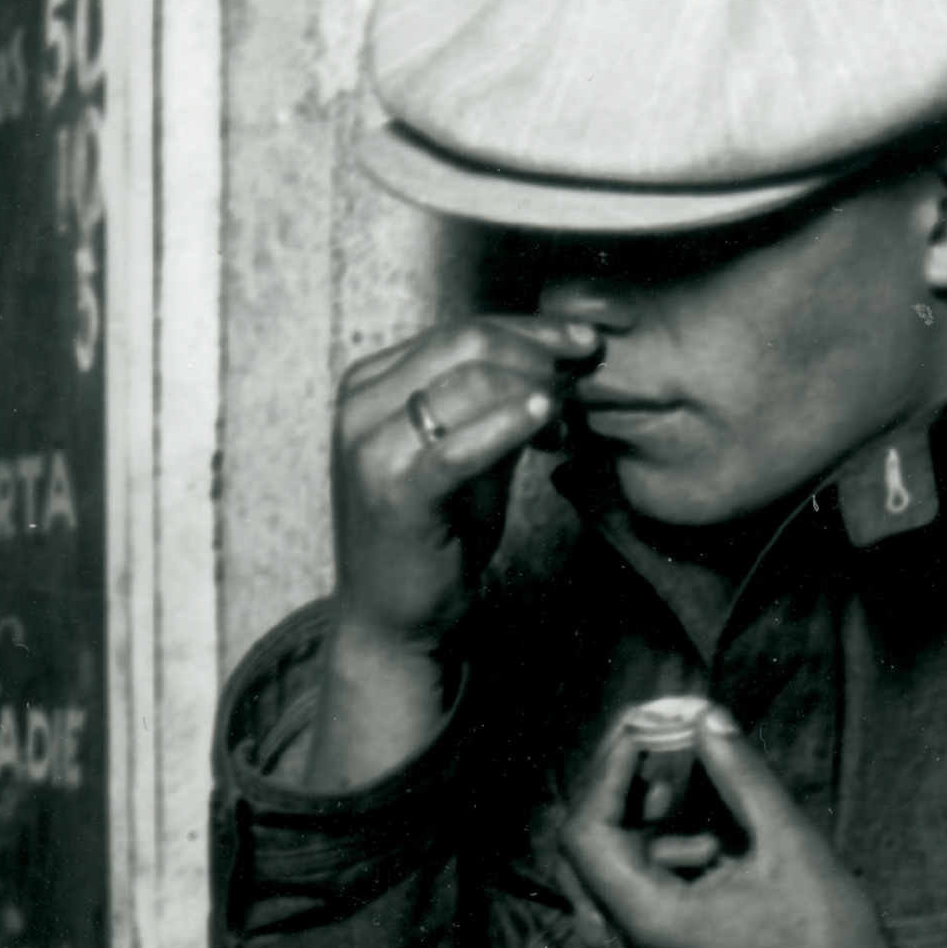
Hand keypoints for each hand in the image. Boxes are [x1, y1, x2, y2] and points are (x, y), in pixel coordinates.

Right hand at [306, 315, 596, 789]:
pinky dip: (508, 422)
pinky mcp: (394, 491)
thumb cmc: (435, 536)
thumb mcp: (468, 455)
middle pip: (465, 342)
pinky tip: (548, 417)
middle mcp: (361, 403)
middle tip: (585, 367)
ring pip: (465, 379)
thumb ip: (496, 407)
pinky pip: (458, 444)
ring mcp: (370, 446)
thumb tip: (557, 362)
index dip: (530, 328)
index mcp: (371, 383)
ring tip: (569, 412)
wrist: (394, 619)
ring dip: (533, 384)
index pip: (460, 330)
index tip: (584, 341)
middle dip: (538, 347)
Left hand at [560, 707, 906, 947]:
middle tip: (657, 753)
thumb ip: (740, 775)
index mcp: (651, 923)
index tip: (640, 731)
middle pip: (585, 855)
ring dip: (644, 832)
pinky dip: (661, 861)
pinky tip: (714, 851)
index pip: (586, 835)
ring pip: (608, 876)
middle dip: (618, 796)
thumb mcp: (788, 842)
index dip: (605, 773)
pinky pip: (635, 899)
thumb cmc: (828, 939)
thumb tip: (706, 717)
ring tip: (707, 821)